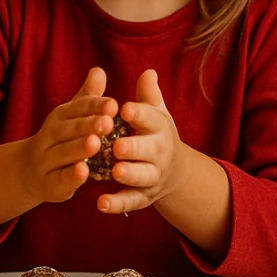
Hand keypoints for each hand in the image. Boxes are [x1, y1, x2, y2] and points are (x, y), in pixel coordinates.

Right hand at [18, 67, 117, 204]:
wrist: (28, 171)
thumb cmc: (60, 139)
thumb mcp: (72, 117)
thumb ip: (88, 98)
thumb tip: (99, 70)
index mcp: (60, 117)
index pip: (77, 108)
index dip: (94, 107)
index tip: (113, 105)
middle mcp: (50, 135)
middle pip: (69, 129)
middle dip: (88, 125)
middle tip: (107, 122)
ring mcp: (47, 159)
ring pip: (63, 153)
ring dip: (78, 149)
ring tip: (95, 143)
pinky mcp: (48, 183)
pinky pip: (59, 178)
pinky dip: (70, 176)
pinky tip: (83, 173)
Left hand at [98, 69, 186, 214]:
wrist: (176, 173)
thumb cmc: (156, 135)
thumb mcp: (156, 114)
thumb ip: (148, 96)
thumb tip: (148, 72)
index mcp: (160, 128)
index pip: (152, 119)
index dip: (140, 114)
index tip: (125, 108)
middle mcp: (160, 153)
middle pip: (149, 150)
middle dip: (135, 148)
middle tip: (118, 145)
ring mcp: (153, 176)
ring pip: (143, 176)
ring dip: (130, 174)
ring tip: (115, 172)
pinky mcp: (144, 197)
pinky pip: (131, 201)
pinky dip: (117, 204)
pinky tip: (100, 203)